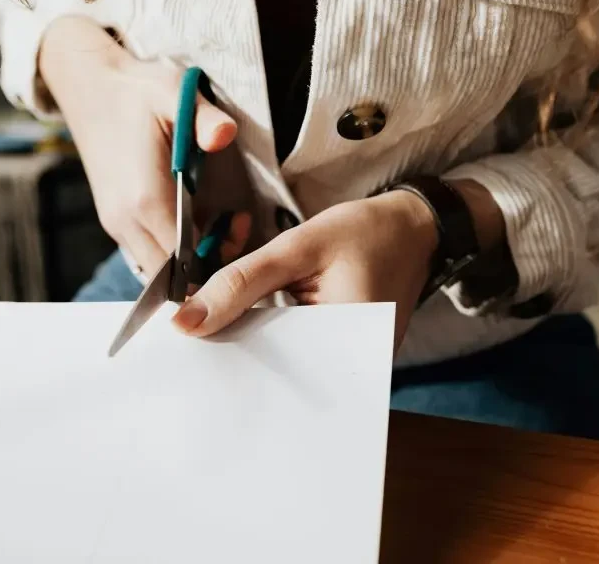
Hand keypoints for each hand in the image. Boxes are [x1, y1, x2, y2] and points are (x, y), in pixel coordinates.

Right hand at [38, 17, 243, 273]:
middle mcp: (126, 221)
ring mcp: (117, 224)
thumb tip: (223, 134)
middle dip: (207, 264)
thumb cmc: (136, 91)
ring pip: (158, 270)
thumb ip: (203, 117)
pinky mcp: (115, 221)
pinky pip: (148, 254)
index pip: (185, 261)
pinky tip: (192, 221)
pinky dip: (174, 251)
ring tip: (216, 223)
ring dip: (190, 260)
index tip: (237, 225)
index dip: (217, 256)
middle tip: (232, 226)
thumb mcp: (174, 92)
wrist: (90, 86)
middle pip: (171, 276)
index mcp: (144, 199)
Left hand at [172, 191, 439, 347]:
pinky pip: (296, 347)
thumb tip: (185, 322)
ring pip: (282, 357)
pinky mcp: (341, 351)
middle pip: (274, 366)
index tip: (188, 333)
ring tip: (231, 311)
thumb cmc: (365, 232)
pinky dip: (272, 328)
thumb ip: (240, 282)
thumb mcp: (298, 247)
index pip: (269, 364)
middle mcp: (350, 371)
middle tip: (200, 320)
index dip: (225, 348)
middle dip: (236, 340)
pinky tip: (255, 309)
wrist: (413, 228)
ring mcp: (347, 364)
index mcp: (345, 350)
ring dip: (253, 332)